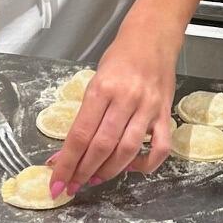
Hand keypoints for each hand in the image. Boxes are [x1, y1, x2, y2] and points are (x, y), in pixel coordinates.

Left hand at [48, 24, 177, 200]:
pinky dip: (146, 164)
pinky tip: (131, 168)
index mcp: (101, 89)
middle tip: (73, 185)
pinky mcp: (165, 113)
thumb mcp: (95, 81)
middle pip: (102, 146)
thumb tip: (67, 150)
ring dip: (109, 171)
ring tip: (95, 178)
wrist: (152, 36)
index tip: (57, 182)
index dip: (67, 163)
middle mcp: (125, 99)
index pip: (80, 135)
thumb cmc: (119, 58)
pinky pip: (160, 147)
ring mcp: (148, 107)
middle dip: (84, 171)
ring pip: (128, 150)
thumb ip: (86, 115)